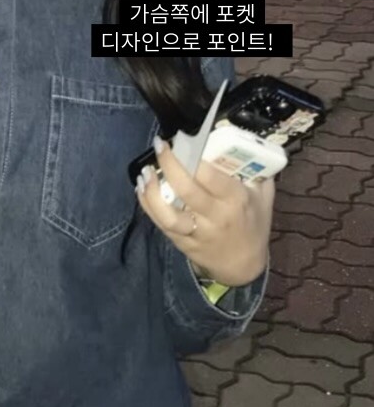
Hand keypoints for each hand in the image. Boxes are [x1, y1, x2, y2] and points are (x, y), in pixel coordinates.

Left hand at [136, 138, 274, 289]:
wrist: (244, 265)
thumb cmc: (254, 224)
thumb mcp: (264, 196)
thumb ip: (258, 170)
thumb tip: (247, 141)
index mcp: (236, 200)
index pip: (211, 176)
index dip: (193, 157)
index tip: (181, 140)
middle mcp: (216, 217)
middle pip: (187, 190)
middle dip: (169, 165)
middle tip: (160, 145)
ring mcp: (197, 232)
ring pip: (168, 214)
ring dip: (152, 191)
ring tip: (146, 172)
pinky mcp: (183, 243)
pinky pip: (161, 224)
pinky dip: (148, 205)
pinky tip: (142, 189)